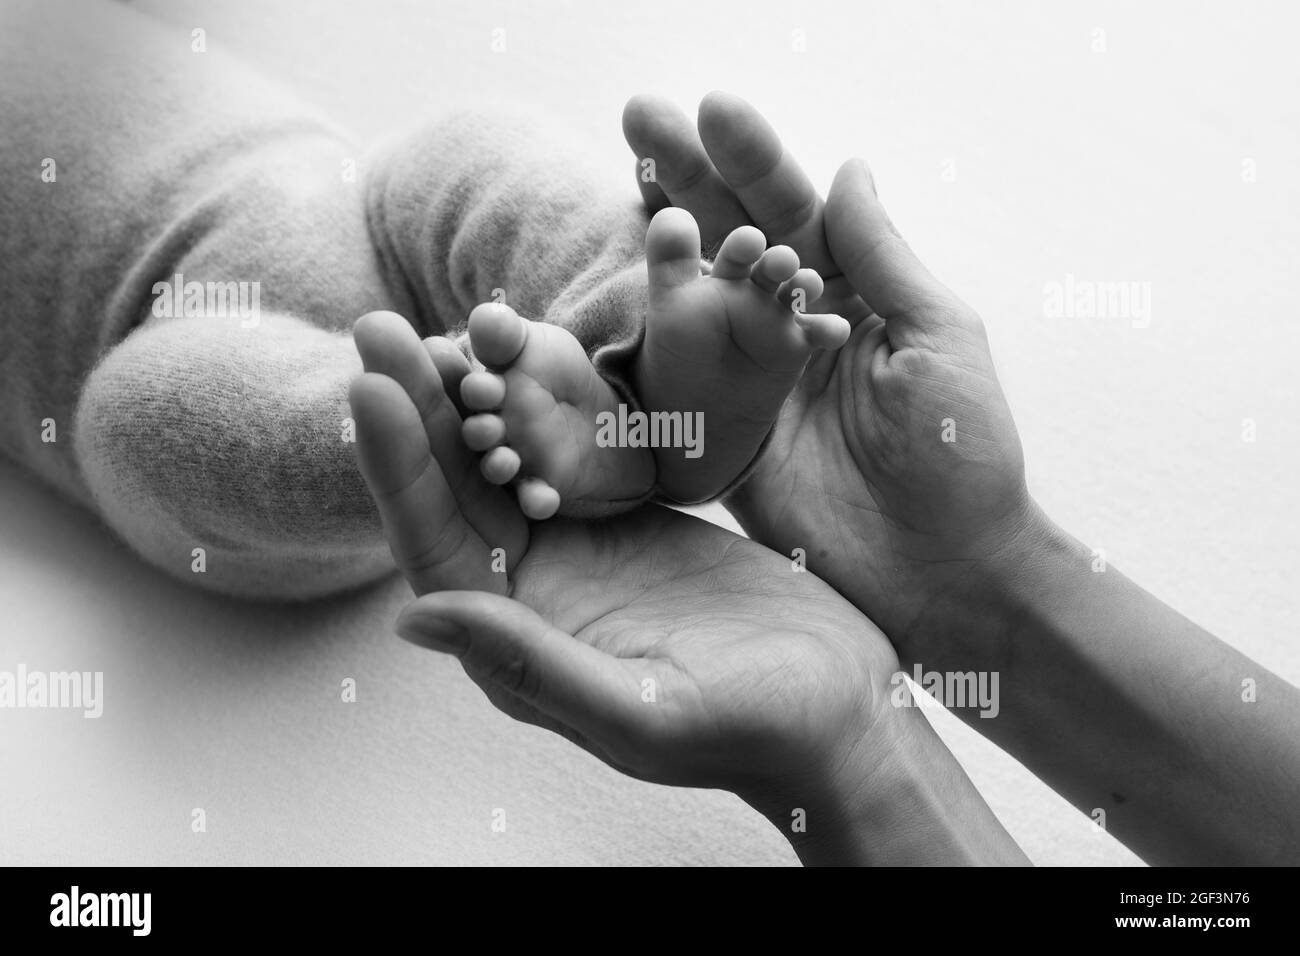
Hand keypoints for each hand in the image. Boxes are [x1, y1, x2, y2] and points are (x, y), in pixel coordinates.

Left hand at [348, 317, 915, 859]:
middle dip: (419, 409)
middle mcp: (534, 596)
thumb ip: (530, 663)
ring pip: (508, 462)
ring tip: (441, 322)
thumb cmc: (750, 728)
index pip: (437, 547)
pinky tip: (523, 353)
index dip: (399, 468)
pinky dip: (543, 401)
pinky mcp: (626, 521)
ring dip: (472, 395)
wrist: (838, 707)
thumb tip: (411, 619)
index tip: (371, 385)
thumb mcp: (639, 708)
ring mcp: (580, 553)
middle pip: (458, 492)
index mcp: (519, 646)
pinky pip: (568, 450)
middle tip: (381, 326)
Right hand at [623, 93, 1038, 662]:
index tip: (712, 110)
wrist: (942, 573)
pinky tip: (617, 280)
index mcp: (853, 298)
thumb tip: (847, 166)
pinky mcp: (722, 439)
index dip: (752, 159)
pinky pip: (677, 378)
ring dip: (661, 235)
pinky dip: (646, 329)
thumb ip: (883, 259)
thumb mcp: (937, 340)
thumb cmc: (962, 456)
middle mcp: (795, 330)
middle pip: (732, 236)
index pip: (793, 211)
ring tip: (627, 170)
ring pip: (697, 294)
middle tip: (640, 114)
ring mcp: (753, 384)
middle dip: (690, 175)